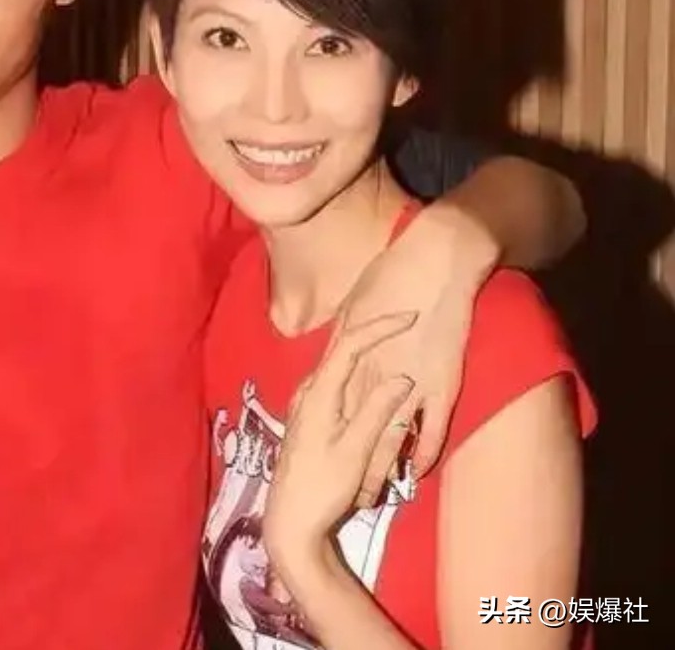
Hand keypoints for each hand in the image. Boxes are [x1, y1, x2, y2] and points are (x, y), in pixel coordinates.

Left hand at [263, 313, 415, 570]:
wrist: (289, 525)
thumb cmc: (321, 487)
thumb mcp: (354, 449)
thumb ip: (378, 410)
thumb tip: (402, 377)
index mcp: (318, 392)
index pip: (350, 344)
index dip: (380, 326)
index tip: (409, 316)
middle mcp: (309, 393)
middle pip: (346, 355)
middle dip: (377, 340)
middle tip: (405, 325)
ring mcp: (307, 407)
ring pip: (343, 375)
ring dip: (370, 365)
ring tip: (396, 353)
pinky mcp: (310, 423)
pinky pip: (339, 394)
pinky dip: (360, 389)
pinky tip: (374, 392)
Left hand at [334, 202, 495, 505]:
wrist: (435, 260)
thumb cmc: (389, 275)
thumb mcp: (350, 308)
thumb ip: (341, 339)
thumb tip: (331, 357)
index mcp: (347, 358)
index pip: (330, 412)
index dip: (324, 441)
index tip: (317, 468)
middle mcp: (373, 376)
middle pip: (355, 433)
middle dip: (349, 468)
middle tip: (343, 497)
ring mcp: (409, 382)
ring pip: (389, 439)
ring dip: (382, 469)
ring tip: (372, 496)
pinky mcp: (442, 383)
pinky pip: (431, 429)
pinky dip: (422, 453)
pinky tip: (416, 473)